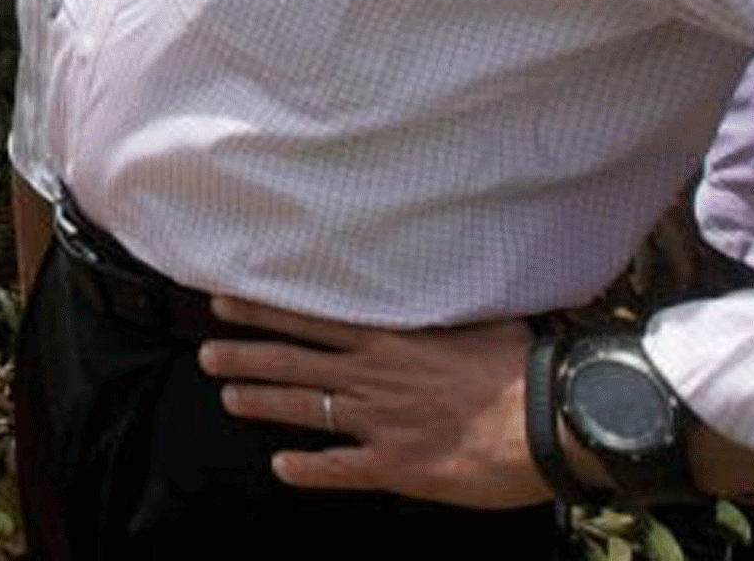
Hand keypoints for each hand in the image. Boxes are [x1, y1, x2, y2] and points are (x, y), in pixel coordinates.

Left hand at [198, 297, 545, 509]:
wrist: (548, 420)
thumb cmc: (520, 367)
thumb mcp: (475, 319)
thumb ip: (440, 309)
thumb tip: (435, 283)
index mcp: (389, 338)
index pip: (311, 318)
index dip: (264, 310)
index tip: (224, 300)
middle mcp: (373, 375)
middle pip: (294, 360)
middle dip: (245, 354)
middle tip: (204, 350)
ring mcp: (380, 421)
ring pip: (306, 408)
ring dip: (262, 403)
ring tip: (226, 396)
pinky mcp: (397, 466)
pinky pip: (341, 469)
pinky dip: (308, 469)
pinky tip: (281, 469)